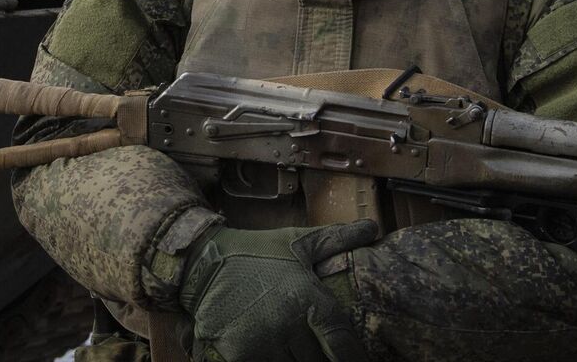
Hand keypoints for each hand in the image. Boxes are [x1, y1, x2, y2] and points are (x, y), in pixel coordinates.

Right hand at [176, 221, 379, 361]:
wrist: (203, 263)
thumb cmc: (257, 252)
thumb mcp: (298, 242)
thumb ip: (338, 239)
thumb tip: (373, 228)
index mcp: (307, 299)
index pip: (341, 341)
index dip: (353, 357)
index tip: (359, 361)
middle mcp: (287, 325)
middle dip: (320, 357)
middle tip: (318, 347)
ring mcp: (262, 344)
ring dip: (297, 360)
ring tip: (294, 345)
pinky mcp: (239, 356)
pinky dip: (273, 361)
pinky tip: (273, 350)